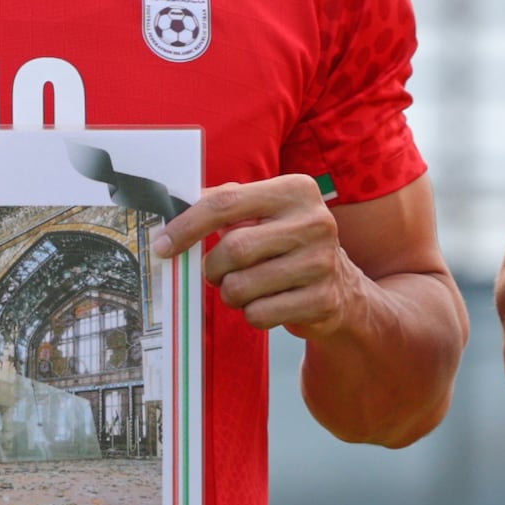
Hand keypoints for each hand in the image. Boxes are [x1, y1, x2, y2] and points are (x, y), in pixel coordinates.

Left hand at [155, 177, 365, 337]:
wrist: (342, 287)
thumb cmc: (286, 244)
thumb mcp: (264, 213)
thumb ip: (223, 204)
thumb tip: (171, 206)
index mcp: (296, 190)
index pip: (225, 203)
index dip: (186, 226)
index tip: (162, 245)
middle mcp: (315, 222)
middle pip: (232, 249)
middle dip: (213, 268)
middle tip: (217, 272)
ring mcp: (322, 263)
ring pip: (242, 287)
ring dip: (231, 293)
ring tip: (247, 286)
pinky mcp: (323, 300)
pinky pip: (259, 314)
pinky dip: (252, 313)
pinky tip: (269, 302)